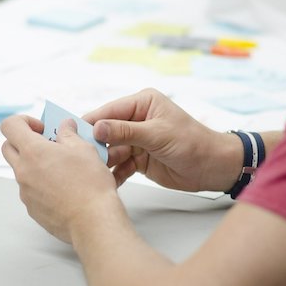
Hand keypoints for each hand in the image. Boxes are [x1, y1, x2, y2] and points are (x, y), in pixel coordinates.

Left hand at [1, 115, 120, 244]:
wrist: (92, 221)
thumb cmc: (90, 185)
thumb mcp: (84, 149)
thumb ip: (69, 133)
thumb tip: (65, 126)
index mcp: (32, 151)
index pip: (10, 126)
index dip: (23, 122)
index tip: (41, 128)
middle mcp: (23, 171)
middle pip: (8, 148)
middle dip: (24, 142)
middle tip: (48, 145)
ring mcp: (25, 192)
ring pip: (21, 171)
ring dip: (35, 165)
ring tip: (62, 169)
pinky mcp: (32, 209)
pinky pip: (31, 190)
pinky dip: (42, 185)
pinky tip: (64, 189)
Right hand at [84, 88, 241, 192]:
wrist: (213, 168)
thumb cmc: (193, 143)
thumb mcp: (157, 135)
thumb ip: (125, 131)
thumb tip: (97, 127)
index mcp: (142, 103)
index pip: (108, 111)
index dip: (90, 124)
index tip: (72, 135)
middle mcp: (136, 119)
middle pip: (105, 132)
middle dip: (95, 146)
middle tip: (81, 159)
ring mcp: (136, 140)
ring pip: (110, 151)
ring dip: (103, 162)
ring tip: (92, 174)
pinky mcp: (138, 159)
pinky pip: (119, 165)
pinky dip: (114, 174)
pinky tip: (107, 182)